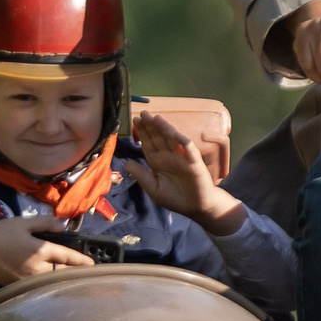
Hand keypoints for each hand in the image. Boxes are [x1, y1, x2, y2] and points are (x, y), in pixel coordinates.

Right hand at [0, 216, 95, 284]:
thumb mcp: (22, 223)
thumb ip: (45, 223)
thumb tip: (63, 226)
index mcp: (39, 250)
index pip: (66, 256)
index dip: (81, 260)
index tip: (92, 265)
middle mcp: (37, 268)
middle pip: (62, 273)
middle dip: (75, 273)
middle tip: (87, 274)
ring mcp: (28, 280)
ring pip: (52, 282)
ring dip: (63, 280)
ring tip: (74, 279)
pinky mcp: (20, 287)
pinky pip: (40, 286)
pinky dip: (49, 285)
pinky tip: (54, 283)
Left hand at [124, 112, 247, 235]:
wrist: (195, 207)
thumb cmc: (174, 197)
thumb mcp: (154, 188)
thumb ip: (141, 175)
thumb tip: (126, 163)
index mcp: (157, 161)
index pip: (148, 143)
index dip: (142, 132)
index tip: (135, 120)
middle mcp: (168, 156)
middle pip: (159, 137)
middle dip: (151, 126)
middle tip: (143, 113)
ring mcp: (182, 157)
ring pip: (172, 140)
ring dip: (165, 129)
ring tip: (157, 119)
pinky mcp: (194, 163)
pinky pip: (189, 150)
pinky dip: (183, 142)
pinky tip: (176, 135)